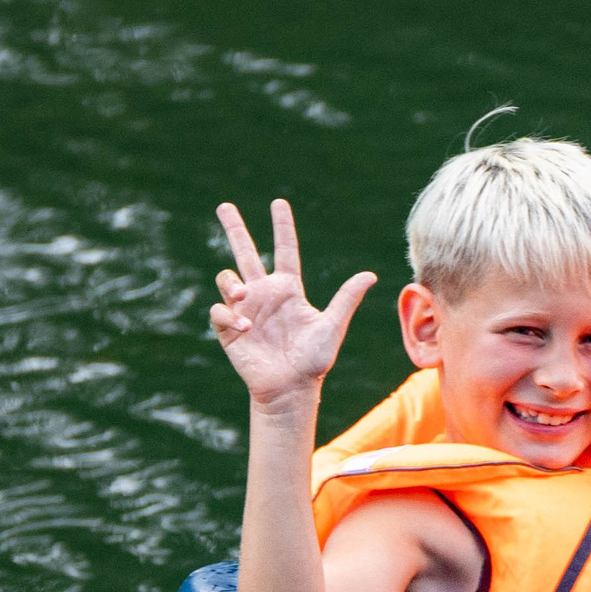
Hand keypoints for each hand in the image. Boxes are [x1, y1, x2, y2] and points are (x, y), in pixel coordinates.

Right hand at [209, 198, 377, 410]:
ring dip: (231, 282)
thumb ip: (346, 298)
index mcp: (289, 289)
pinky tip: (246, 327)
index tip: (279, 203)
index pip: (285, 250)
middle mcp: (265, 293)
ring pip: (227, 278)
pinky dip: (228, 314)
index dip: (282, 227)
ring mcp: (245, 309)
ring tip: (241, 294)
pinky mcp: (229, 327)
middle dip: (235, 228)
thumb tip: (371, 274)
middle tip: (224, 206)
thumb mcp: (333, 325)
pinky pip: (220, 310)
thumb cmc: (314, 360)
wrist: (292, 388)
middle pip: (246, 253)